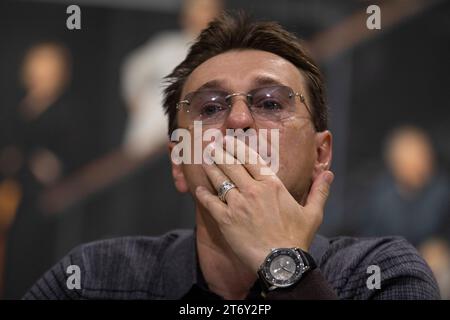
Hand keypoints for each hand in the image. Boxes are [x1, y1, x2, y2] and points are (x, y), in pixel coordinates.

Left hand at [195, 136, 333, 273]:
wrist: (281, 262)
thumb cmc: (297, 238)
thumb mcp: (313, 213)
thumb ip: (319, 191)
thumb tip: (328, 174)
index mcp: (272, 185)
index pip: (250, 159)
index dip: (237, 147)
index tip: (228, 140)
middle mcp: (252, 190)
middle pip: (231, 165)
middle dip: (219, 152)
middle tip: (210, 145)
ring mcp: (237, 204)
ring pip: (219, 180)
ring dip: (210, 168)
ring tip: (204, 159)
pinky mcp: (226, 220)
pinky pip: (210, 203)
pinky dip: (203, 195)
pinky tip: (198, 190)